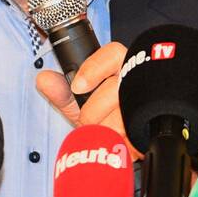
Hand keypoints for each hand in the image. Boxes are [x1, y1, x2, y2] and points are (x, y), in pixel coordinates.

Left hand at [35, 42, 141, 159]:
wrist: (122, 142)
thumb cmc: (102, 116)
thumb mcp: (78, 103)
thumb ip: (60, 91)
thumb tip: (44, 79)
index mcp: (120, 65)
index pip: (112, 54)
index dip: (93, 69)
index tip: (77, 87)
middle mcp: (137, 78)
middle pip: (113, 89)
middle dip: (92, 112)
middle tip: (87, 121)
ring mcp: (147, 100)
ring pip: (120, 116)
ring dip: (105, 130)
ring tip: (104, 132)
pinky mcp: (153, 124)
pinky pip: (130, 135)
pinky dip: (117, 142)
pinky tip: (115, 141)